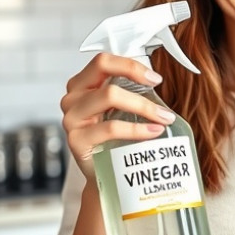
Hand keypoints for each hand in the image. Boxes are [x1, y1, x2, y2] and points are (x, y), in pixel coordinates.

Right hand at [60, 53, 175, 178]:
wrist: (104, 172)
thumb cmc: (113, 138)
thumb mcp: (120, 109)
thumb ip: (130, 91)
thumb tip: (157, 80)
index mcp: (82, 84)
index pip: (103, 61)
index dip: (130, 66)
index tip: (155, 78)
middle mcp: (73, 98)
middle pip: (106, 77)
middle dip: (140, 87)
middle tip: (162, 103)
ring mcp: (72, 118)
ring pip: (110, 96)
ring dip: (143, 107)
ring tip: (163, 119)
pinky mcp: (76, 139)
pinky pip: (111, 127)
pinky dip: (137, 129)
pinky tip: (153, 132)